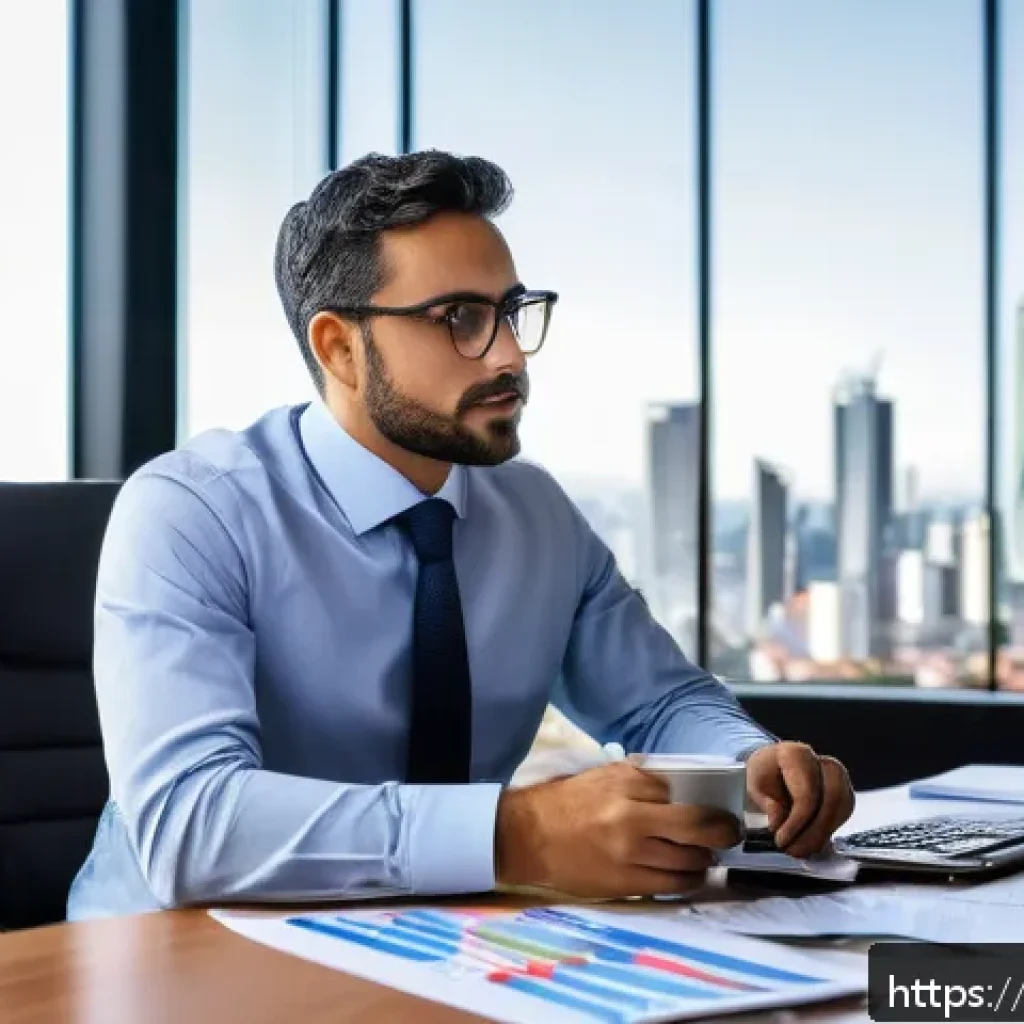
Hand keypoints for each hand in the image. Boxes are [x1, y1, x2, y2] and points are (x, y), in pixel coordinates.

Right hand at [494, 761, 741, 898]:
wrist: (526, 836)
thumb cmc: (565, 802)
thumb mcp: (602, 775)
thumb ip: (641, 779)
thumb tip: (682, 784)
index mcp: (625, 784)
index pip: (684, 791)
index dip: (708, 802)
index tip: (720, 809)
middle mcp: (631, 818)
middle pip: (695, 826)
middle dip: (721, 831)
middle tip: (730, 833)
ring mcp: (628, 854)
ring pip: (688, 859)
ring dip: (705, 858)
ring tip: (706, 855)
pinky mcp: (624, 883)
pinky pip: (670, 885)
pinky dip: (688, 880)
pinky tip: (690, 874)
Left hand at [745, 742, 854, 856]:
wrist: (778, 767)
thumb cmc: (766, 774)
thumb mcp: (755, 785)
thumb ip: (766, 802)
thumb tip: (777, 822)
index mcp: (798, 754)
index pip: (806, 794)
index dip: (796, 822)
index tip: (781, 840)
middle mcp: (825, 762)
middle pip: (831, 801)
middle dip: (813, 832)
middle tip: (793, 851)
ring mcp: (840, 778)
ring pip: (841, 810)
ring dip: (821, 836)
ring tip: (800, 851)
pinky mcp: (846, 793)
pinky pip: (843, 816)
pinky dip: (827, 832)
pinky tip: (810, 843)